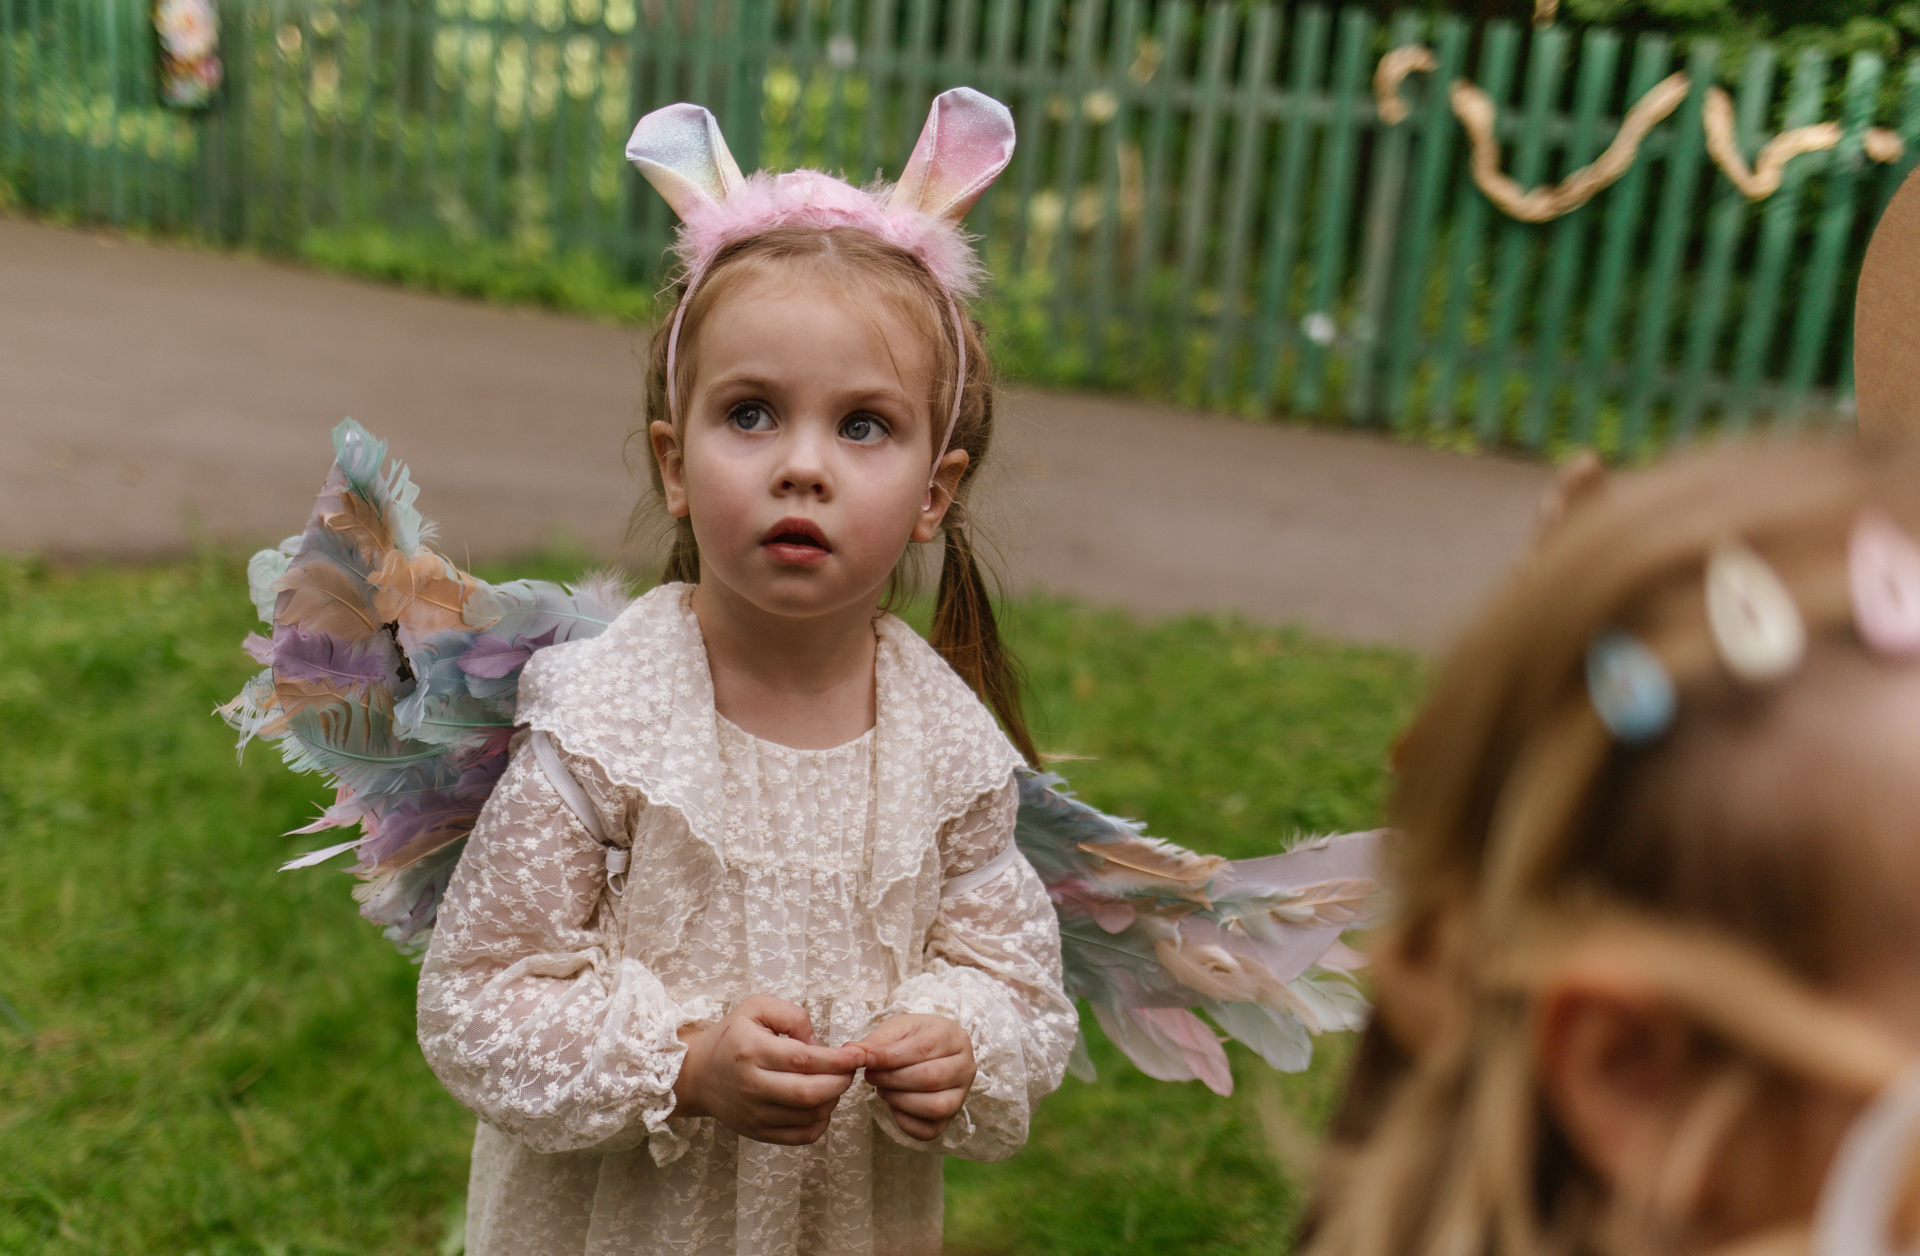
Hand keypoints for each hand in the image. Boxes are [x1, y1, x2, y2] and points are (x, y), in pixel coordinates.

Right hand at [673, 995, 865, 1145]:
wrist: (697, 1074)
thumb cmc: (731, 1037)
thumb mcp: (756, 1008)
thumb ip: (792, 1015)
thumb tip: (818, 1044)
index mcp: (753, 1051)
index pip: (804, 1060)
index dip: (838, 1060)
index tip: (857, 1055)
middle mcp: (753, 1086)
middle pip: (810, 1093)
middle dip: (841, 1081)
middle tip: (849, 1069)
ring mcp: (755, 1114)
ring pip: (809, 1115)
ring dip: (833, 1100)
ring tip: (833, 1082)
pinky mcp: (758, 1132)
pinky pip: (801, 1136)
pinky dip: (821, 1122)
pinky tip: (820, 1104)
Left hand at [851, 1014, 975, 1141]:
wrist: (932, 1051)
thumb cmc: (914, 1038)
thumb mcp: (897, 1030)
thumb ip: (875, 1042)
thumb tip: (850, 1054)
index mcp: (953, 1036)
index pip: (924, 1048)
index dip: (892, 1057)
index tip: (868, 1059)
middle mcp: (965, 1066)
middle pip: (930, 1078)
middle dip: (893, 1079)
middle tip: (870, 1076)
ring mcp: (961, 1095)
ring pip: (935, 1106)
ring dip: (899, 1100)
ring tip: (881, 1088)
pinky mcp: (951, 1118)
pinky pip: (930, 1129)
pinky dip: (905, 1121)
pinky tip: (893, 1105)